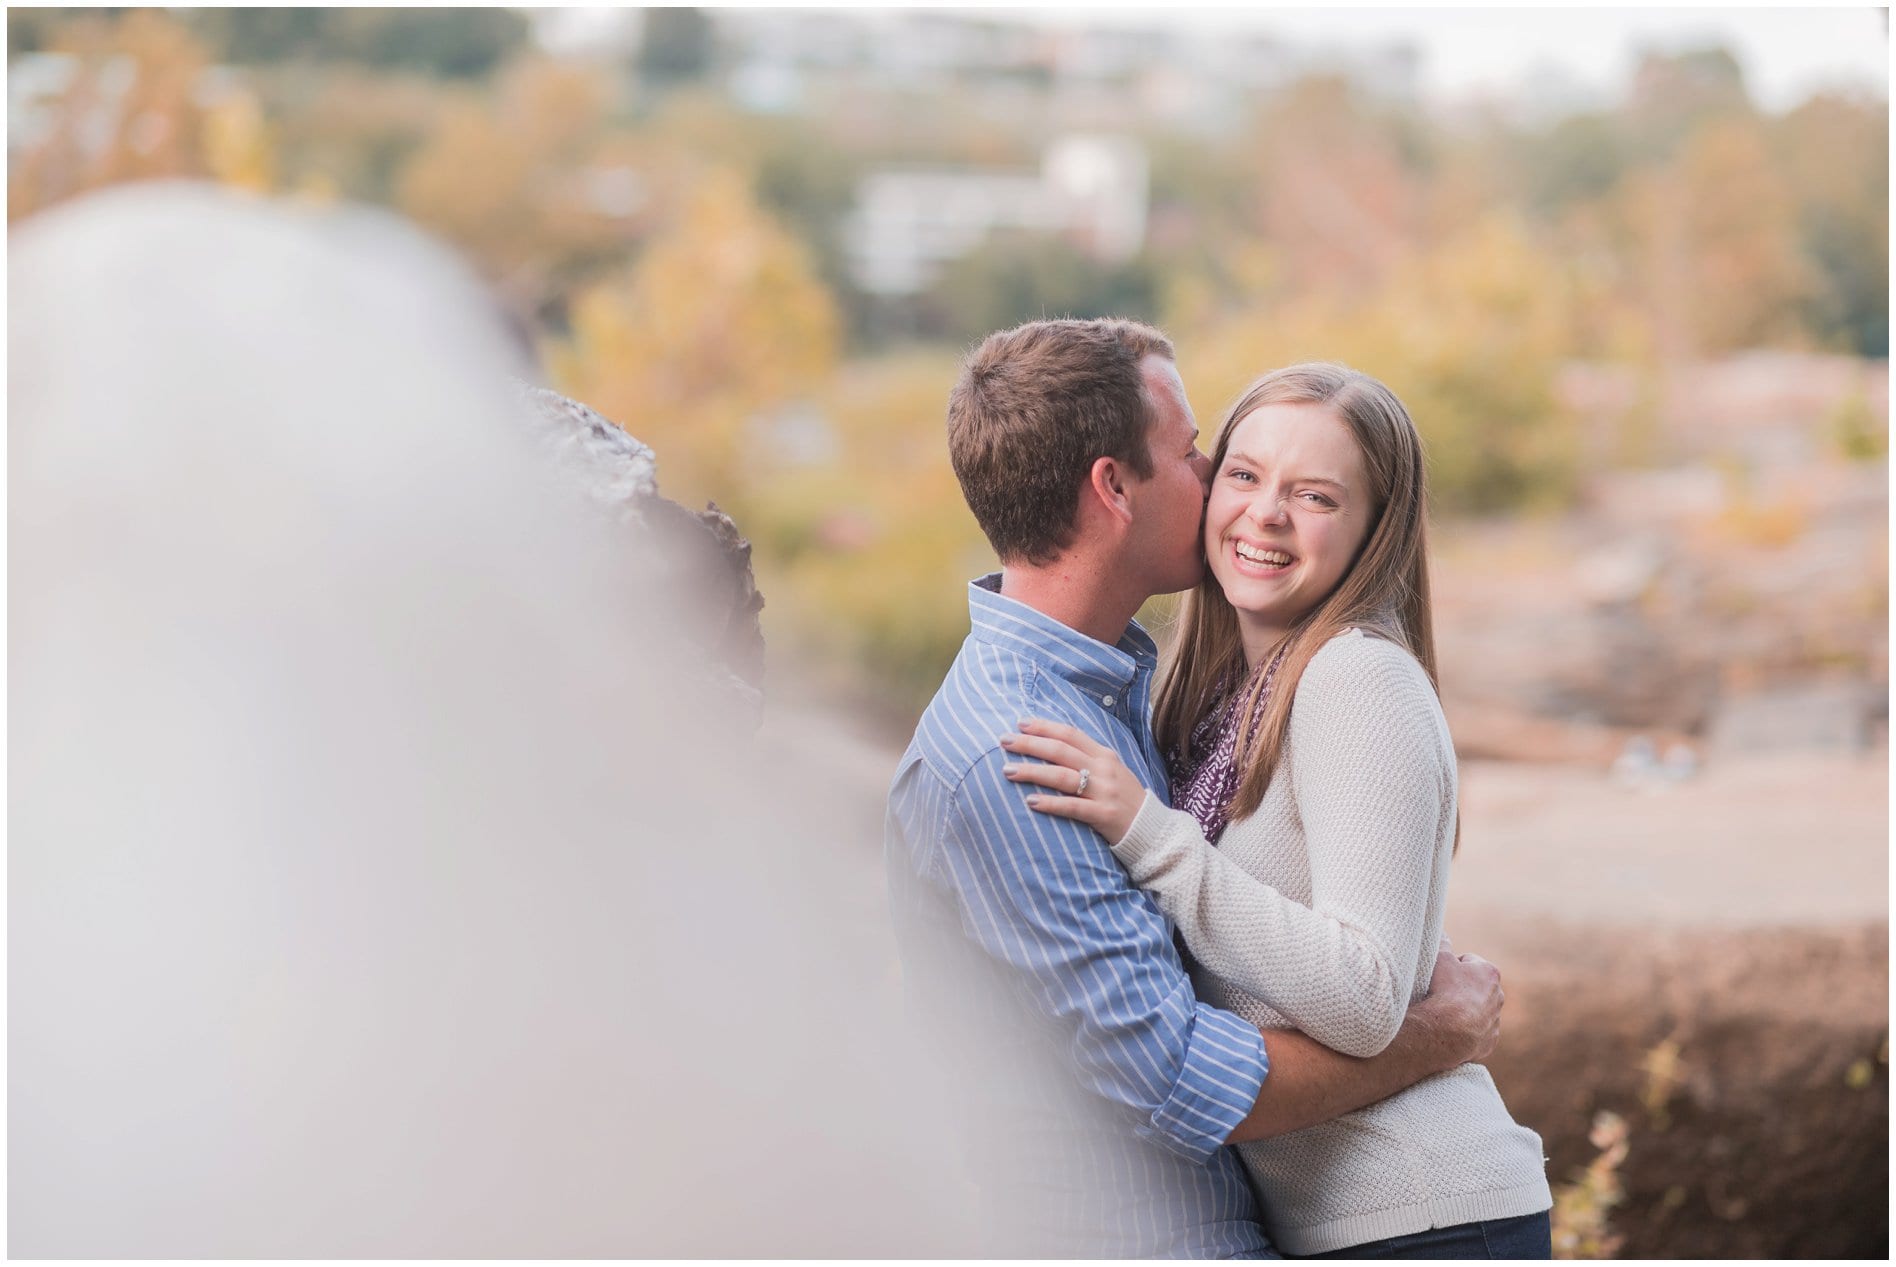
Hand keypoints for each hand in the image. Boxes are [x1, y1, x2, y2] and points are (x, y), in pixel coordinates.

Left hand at [1000, 719, 1145, 844]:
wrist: (1152, 829)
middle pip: (1061, 750)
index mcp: (1104, 755)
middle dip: (1030, 744)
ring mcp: (1104, 791)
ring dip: (1033, 771)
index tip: (1020, 723)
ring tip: (1008, 770)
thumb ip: (1087, 758)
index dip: (1044, 727)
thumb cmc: (1124, 799)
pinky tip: (1030, 801)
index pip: (1070, 734)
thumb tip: (1053, 746)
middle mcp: (1104, 769)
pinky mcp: (1104, 815)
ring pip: (1063, 776)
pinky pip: (1073, 807)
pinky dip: (1051, 803)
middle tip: (1003, 741)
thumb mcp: (1110, 771)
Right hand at [1413, 945, 1502, 1069]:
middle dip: (1460, 988)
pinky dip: (1466, 1032)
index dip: (1451, 965)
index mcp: (1489, 973)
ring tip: (1444, 1013)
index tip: (1440, 973)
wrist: (1450, 1031)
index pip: (1468, 961)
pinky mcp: (1490, 1042)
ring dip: (1464, 1010)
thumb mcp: (1439, 959)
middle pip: (1475, 987)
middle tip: (1440, 992)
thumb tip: (1441, 931)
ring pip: (1477, 1011)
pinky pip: (1477, 1033)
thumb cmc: (1445, 990)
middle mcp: (1498, 996)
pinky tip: (1451, 1031)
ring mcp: (1495, 1021)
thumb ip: (1442, 943)